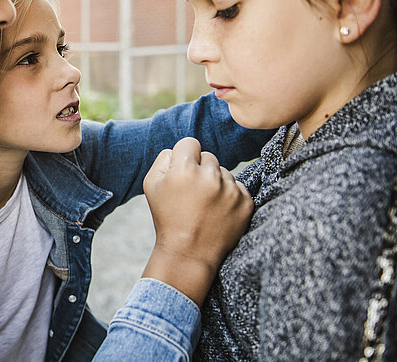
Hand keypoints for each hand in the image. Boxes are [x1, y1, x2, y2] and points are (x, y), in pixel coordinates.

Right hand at [141, 137, 252, 305]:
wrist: (189, 253)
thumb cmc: (167, 218)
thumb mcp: (151, 185)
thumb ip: (164, 158)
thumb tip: (180, 150)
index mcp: (185, 169)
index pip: (190, 143)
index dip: (184, 157)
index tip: (183, 173)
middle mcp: (210, 176)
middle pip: (209, 157)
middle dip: (200, 170)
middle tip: (192, 194)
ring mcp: (231, 190)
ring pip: (224, 172)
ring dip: (216, 183)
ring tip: (205, 206)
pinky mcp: (246, 202)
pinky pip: (238, 187)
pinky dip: (229, 197)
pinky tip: (217, 212)